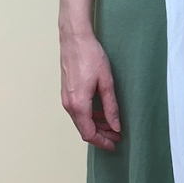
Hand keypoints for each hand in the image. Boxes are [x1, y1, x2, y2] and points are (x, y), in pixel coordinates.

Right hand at [60, 31, 121, 150]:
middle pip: (83, 130)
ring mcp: (66, 99)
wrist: (74, 39)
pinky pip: (78, 111)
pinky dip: (90, 116)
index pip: (89, 133)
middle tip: (117, 136)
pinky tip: (102, 113)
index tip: (114, 144)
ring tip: (113, 125)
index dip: (102, 142)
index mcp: (79, 104)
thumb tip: (115, 125)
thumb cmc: (90, 56)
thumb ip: (111, 107)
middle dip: (101, 135)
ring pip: (81, 121)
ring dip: (96, 126)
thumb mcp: (106, 83)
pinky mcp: (67, 92)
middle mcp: (69, 104)